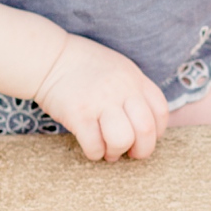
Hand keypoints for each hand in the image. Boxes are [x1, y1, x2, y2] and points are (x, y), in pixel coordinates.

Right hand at [34, 38, 172, 160]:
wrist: (50, 57)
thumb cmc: (84, 67)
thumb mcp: (119, 69)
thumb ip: (134, 91)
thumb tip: (144, 125)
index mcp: (135, 78)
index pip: (160, 111)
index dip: (156, 132)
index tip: (144, 139)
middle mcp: (122, 89)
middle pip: (146, 130)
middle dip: (142, 150)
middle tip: (130, 153)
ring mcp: (100, 101)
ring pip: (122, 139)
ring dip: (117, 152)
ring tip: (108, 150)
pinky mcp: (78, 113)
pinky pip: (95, 145)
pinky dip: (95, 153)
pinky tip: (91, 147)